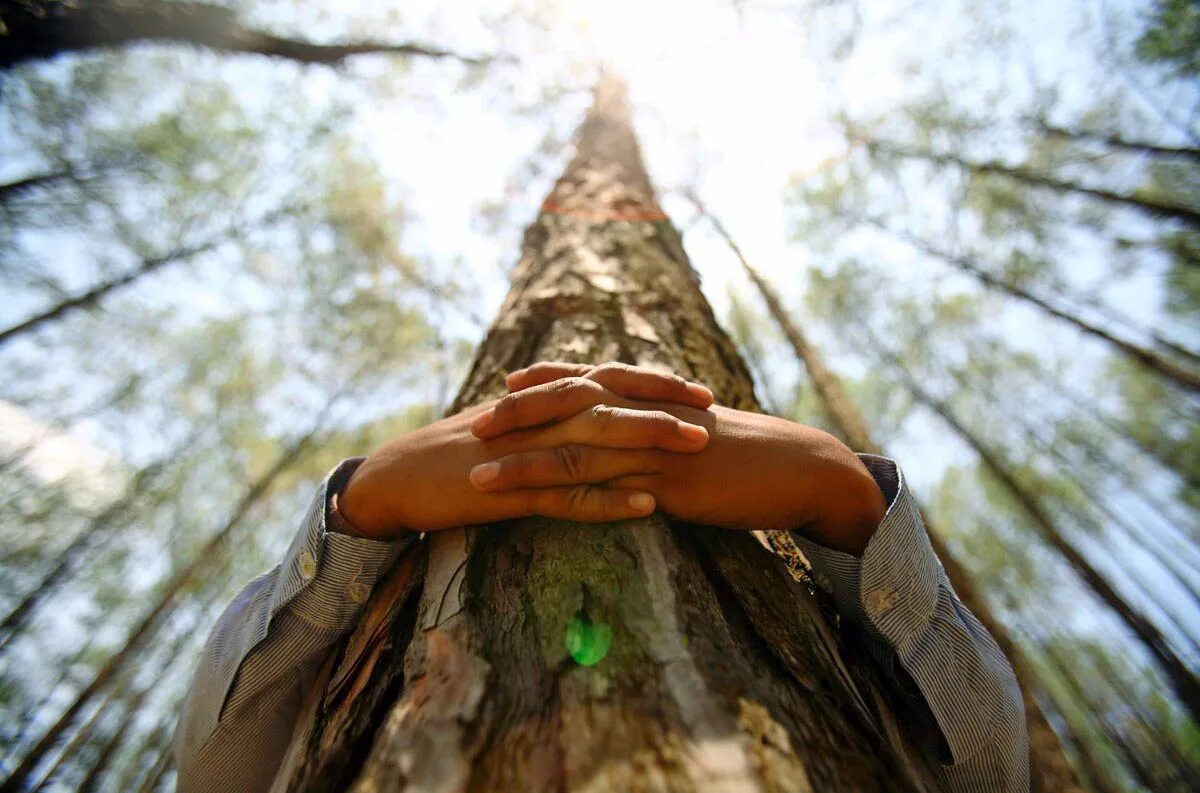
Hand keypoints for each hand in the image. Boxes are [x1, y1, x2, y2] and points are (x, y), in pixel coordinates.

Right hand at [338, 364, 715, 539]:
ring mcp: (527, 453)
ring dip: (650, 442)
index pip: (605, 382)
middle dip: (664, 403)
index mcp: (539, 402)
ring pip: (597, 440)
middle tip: (713, 408)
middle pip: (611, 402)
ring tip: (697, 446)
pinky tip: (646, 506)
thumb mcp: (506, 428)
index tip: (698, 389)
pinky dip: (608, 500)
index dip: (653, 383)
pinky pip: (567, 496)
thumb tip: (587, 415)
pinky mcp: (512, 491)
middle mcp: (538, 418)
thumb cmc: (453, 456)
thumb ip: (546, 419)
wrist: (396, 478)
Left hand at [471, 362, 887, 554]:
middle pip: (569, 409)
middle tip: (473, 425)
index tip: (506, 385)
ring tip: (478, 478)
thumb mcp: (700, 429)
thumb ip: (664, 426)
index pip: (588, 381)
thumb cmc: (752, 452)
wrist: (799, 468)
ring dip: (523, 464)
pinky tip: (536, 511)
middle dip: (518, 416)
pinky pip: (606, 493)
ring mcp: (653, 448)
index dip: (545, 382)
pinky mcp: (667, 484)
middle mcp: (645, 415)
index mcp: (652, 398)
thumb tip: (638, 433)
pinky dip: (565, 501)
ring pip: (575, 452)